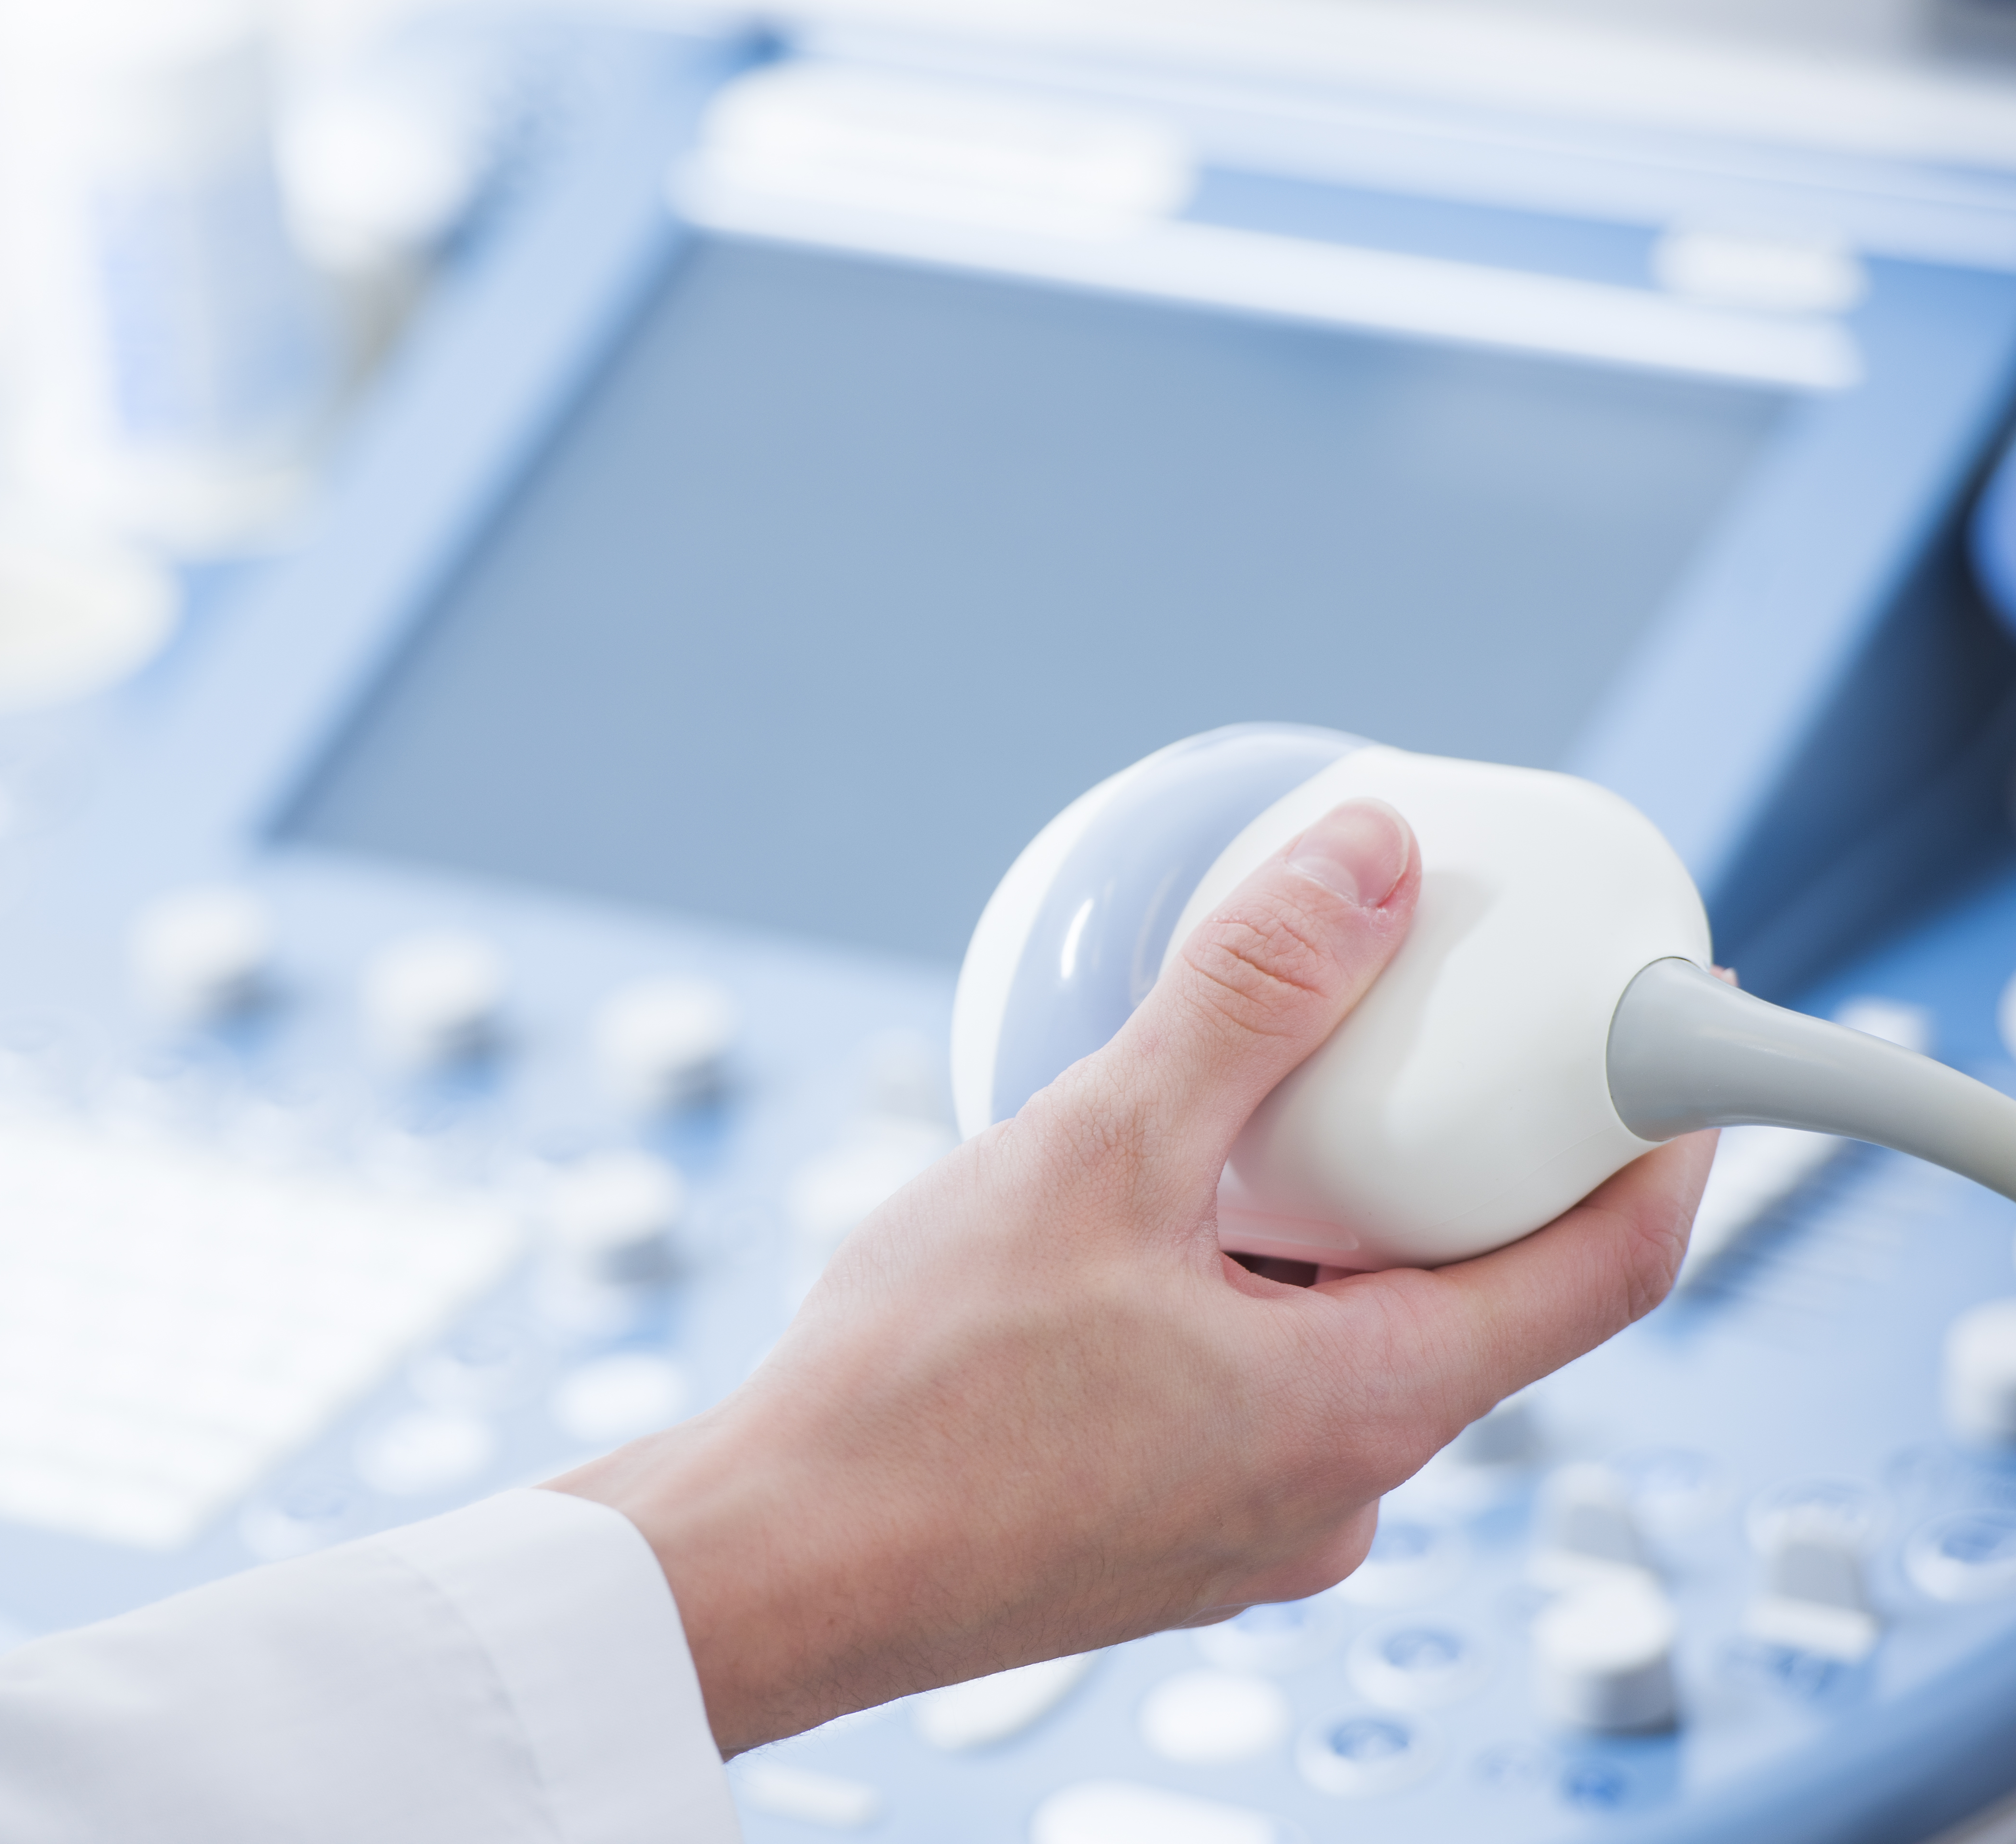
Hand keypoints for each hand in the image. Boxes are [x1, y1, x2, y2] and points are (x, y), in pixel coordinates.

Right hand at [552, 799, 1714, 1754]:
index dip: (1658, 1148)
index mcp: (1366, 1412)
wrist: (773, 1568)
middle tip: (1410, 1044)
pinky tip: (1126, 1238)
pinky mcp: (1165, 1534)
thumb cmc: (918, 1398)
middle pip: (1474, 1300)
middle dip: (1455, 1165)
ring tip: (1225, 1127)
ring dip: (1323, 1230)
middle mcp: (1335, 1493)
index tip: (1661, 1050)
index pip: (1608, 1272)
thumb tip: (1372, 866)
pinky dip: (1237, 1292)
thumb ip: (1246, 1002)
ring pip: (1347, 1343)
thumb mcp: (1095, 1154)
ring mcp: (1250, 1528)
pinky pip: (1254, 1389)